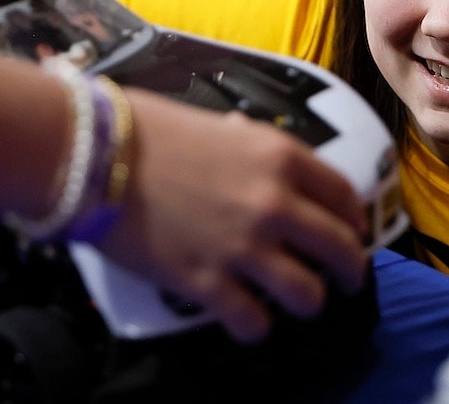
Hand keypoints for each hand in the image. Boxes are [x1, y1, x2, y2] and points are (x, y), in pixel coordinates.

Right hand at [92, 89, 368, 343]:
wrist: (92, 152)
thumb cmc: (146, 129)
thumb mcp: (216, 123)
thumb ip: (247, 142)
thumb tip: (252, 143)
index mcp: (279, 156)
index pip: (343, 195)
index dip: (355, 219)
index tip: (353, 231)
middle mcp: (272, 202)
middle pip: (340, 248)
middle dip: (350, 269)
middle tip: (346, 279)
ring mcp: (241, 246)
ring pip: (307, 295)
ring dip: (308, 302)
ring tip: (298, 302)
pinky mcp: (205, 282)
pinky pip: (253, 322)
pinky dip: (255, 326)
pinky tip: (248, 318)